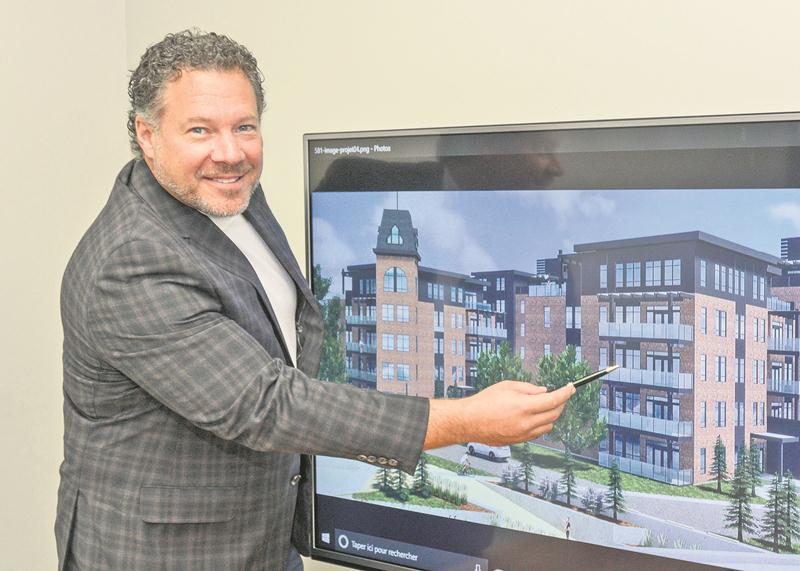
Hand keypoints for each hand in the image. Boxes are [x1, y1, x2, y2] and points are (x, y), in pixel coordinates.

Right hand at [424, 381, 574, 449]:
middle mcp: (526, 423)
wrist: (469, 421)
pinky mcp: (519, 441)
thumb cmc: (484, 402)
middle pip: (555, 414)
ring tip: (543, 406)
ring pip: (549, 426)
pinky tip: (534, 417)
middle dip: (560, 403)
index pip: (554, 400)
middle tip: (559, 395)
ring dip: (551, 415)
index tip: (570, 388)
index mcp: (524, 407)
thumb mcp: (507, 386)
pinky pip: (538, 433)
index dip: (566, 393)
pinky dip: (541, 424)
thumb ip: (528, 388)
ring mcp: (523, 434)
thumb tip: (543, 392)